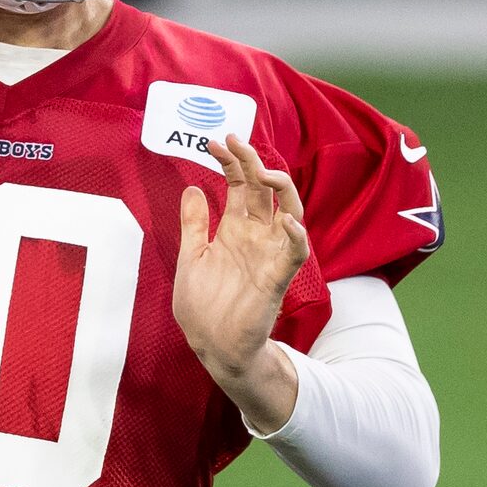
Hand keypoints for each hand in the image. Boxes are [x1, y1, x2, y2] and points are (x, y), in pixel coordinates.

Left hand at [173, 134, 310, 407]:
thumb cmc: (203, 306)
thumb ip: (193, 224)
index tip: (214, 143)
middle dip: (253, 161)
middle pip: (263, 189)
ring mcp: (269, 254)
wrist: (212, 346)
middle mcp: (255, 236)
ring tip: (265, 173)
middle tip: (236, 140)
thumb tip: (192, 186)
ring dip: (282, 190)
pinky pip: (295, 253)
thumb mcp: (190, 257)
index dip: (231, 161)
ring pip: (289, 211)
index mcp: (234, 229)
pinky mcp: (277, 278)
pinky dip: (297, 237)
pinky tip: (288, 221)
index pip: (239, 185)